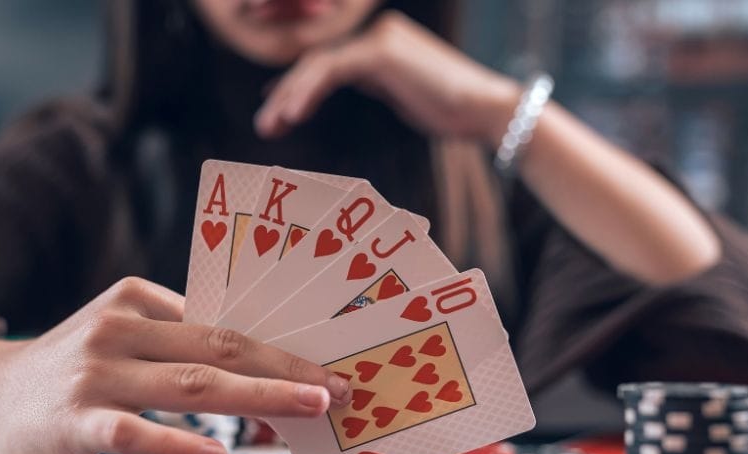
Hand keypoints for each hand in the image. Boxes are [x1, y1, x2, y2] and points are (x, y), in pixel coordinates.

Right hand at [0, 277, 351, 453]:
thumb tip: (261, 367)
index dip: (279, 347)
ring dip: (256, 398)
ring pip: (189, 386)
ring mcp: (95, 372)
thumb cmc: (73, 369)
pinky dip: (177, 445)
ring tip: (307, 410)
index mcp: (137, 299)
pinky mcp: (74, 418)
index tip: (328, 364)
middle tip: (338, 387)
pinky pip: (133, 432)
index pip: (222, 322)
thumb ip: (177, 343)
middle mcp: (119, 328)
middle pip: (217, 347)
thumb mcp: (122, 336)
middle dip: (285, 368)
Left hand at [255, 10, 519, 143]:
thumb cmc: (449, 110)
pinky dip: (307, 92)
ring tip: (270, 127)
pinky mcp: (379, 50)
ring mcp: (377, 37)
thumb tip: (334, 85)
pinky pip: (330, 70)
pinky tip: (292, 115)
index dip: (294, 87)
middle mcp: (376, 32)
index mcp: (379, 41)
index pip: (325, 62)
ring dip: (288, 96)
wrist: (483, 109)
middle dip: (284, 95)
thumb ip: (368, 83)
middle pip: (315, 62)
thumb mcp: (399, 93)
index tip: (275, 111)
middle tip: (264, 127)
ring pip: (317, 65)